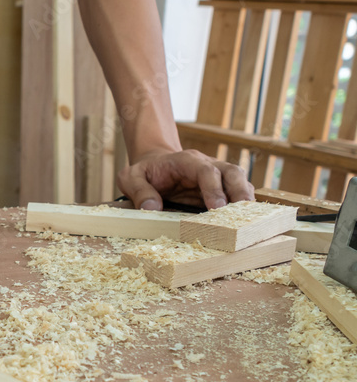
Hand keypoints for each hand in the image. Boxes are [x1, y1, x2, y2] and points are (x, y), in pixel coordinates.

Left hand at [117, 149, 253, 210]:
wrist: (154, 164)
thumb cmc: (144, 172)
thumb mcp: (131, 178)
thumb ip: (139, 191)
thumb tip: (152, 208)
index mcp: (187, 161)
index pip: (206, 171)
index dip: (214, 188)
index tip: (217, 207)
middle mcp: (208, 165)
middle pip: (232, 172)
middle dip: (239, 191)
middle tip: (243, 213)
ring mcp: (217, 176)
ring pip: (239, 181)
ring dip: (245, 199)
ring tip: (249, 219)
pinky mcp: (220, 188)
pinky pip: (236, 193)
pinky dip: (242, 206)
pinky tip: (243, 220)